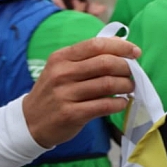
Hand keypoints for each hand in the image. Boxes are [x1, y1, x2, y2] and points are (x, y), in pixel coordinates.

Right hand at [23, 37, 141, 148]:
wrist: (30, 122)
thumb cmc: (55, 92)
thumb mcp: (63, 68)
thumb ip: (89, 57)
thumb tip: (122, 45)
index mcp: (61, 57)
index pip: (96, 44)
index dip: (121, 47)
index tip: (136, 52)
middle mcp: (62, 73)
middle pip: (106, 63)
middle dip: (127, 68)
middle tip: (133, 74)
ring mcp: (65, 94)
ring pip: (108, 84)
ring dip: (126, 86)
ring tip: (129, 88)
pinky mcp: (71, 114)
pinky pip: (105, 105)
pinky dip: (120, 103)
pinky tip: (121, 102)